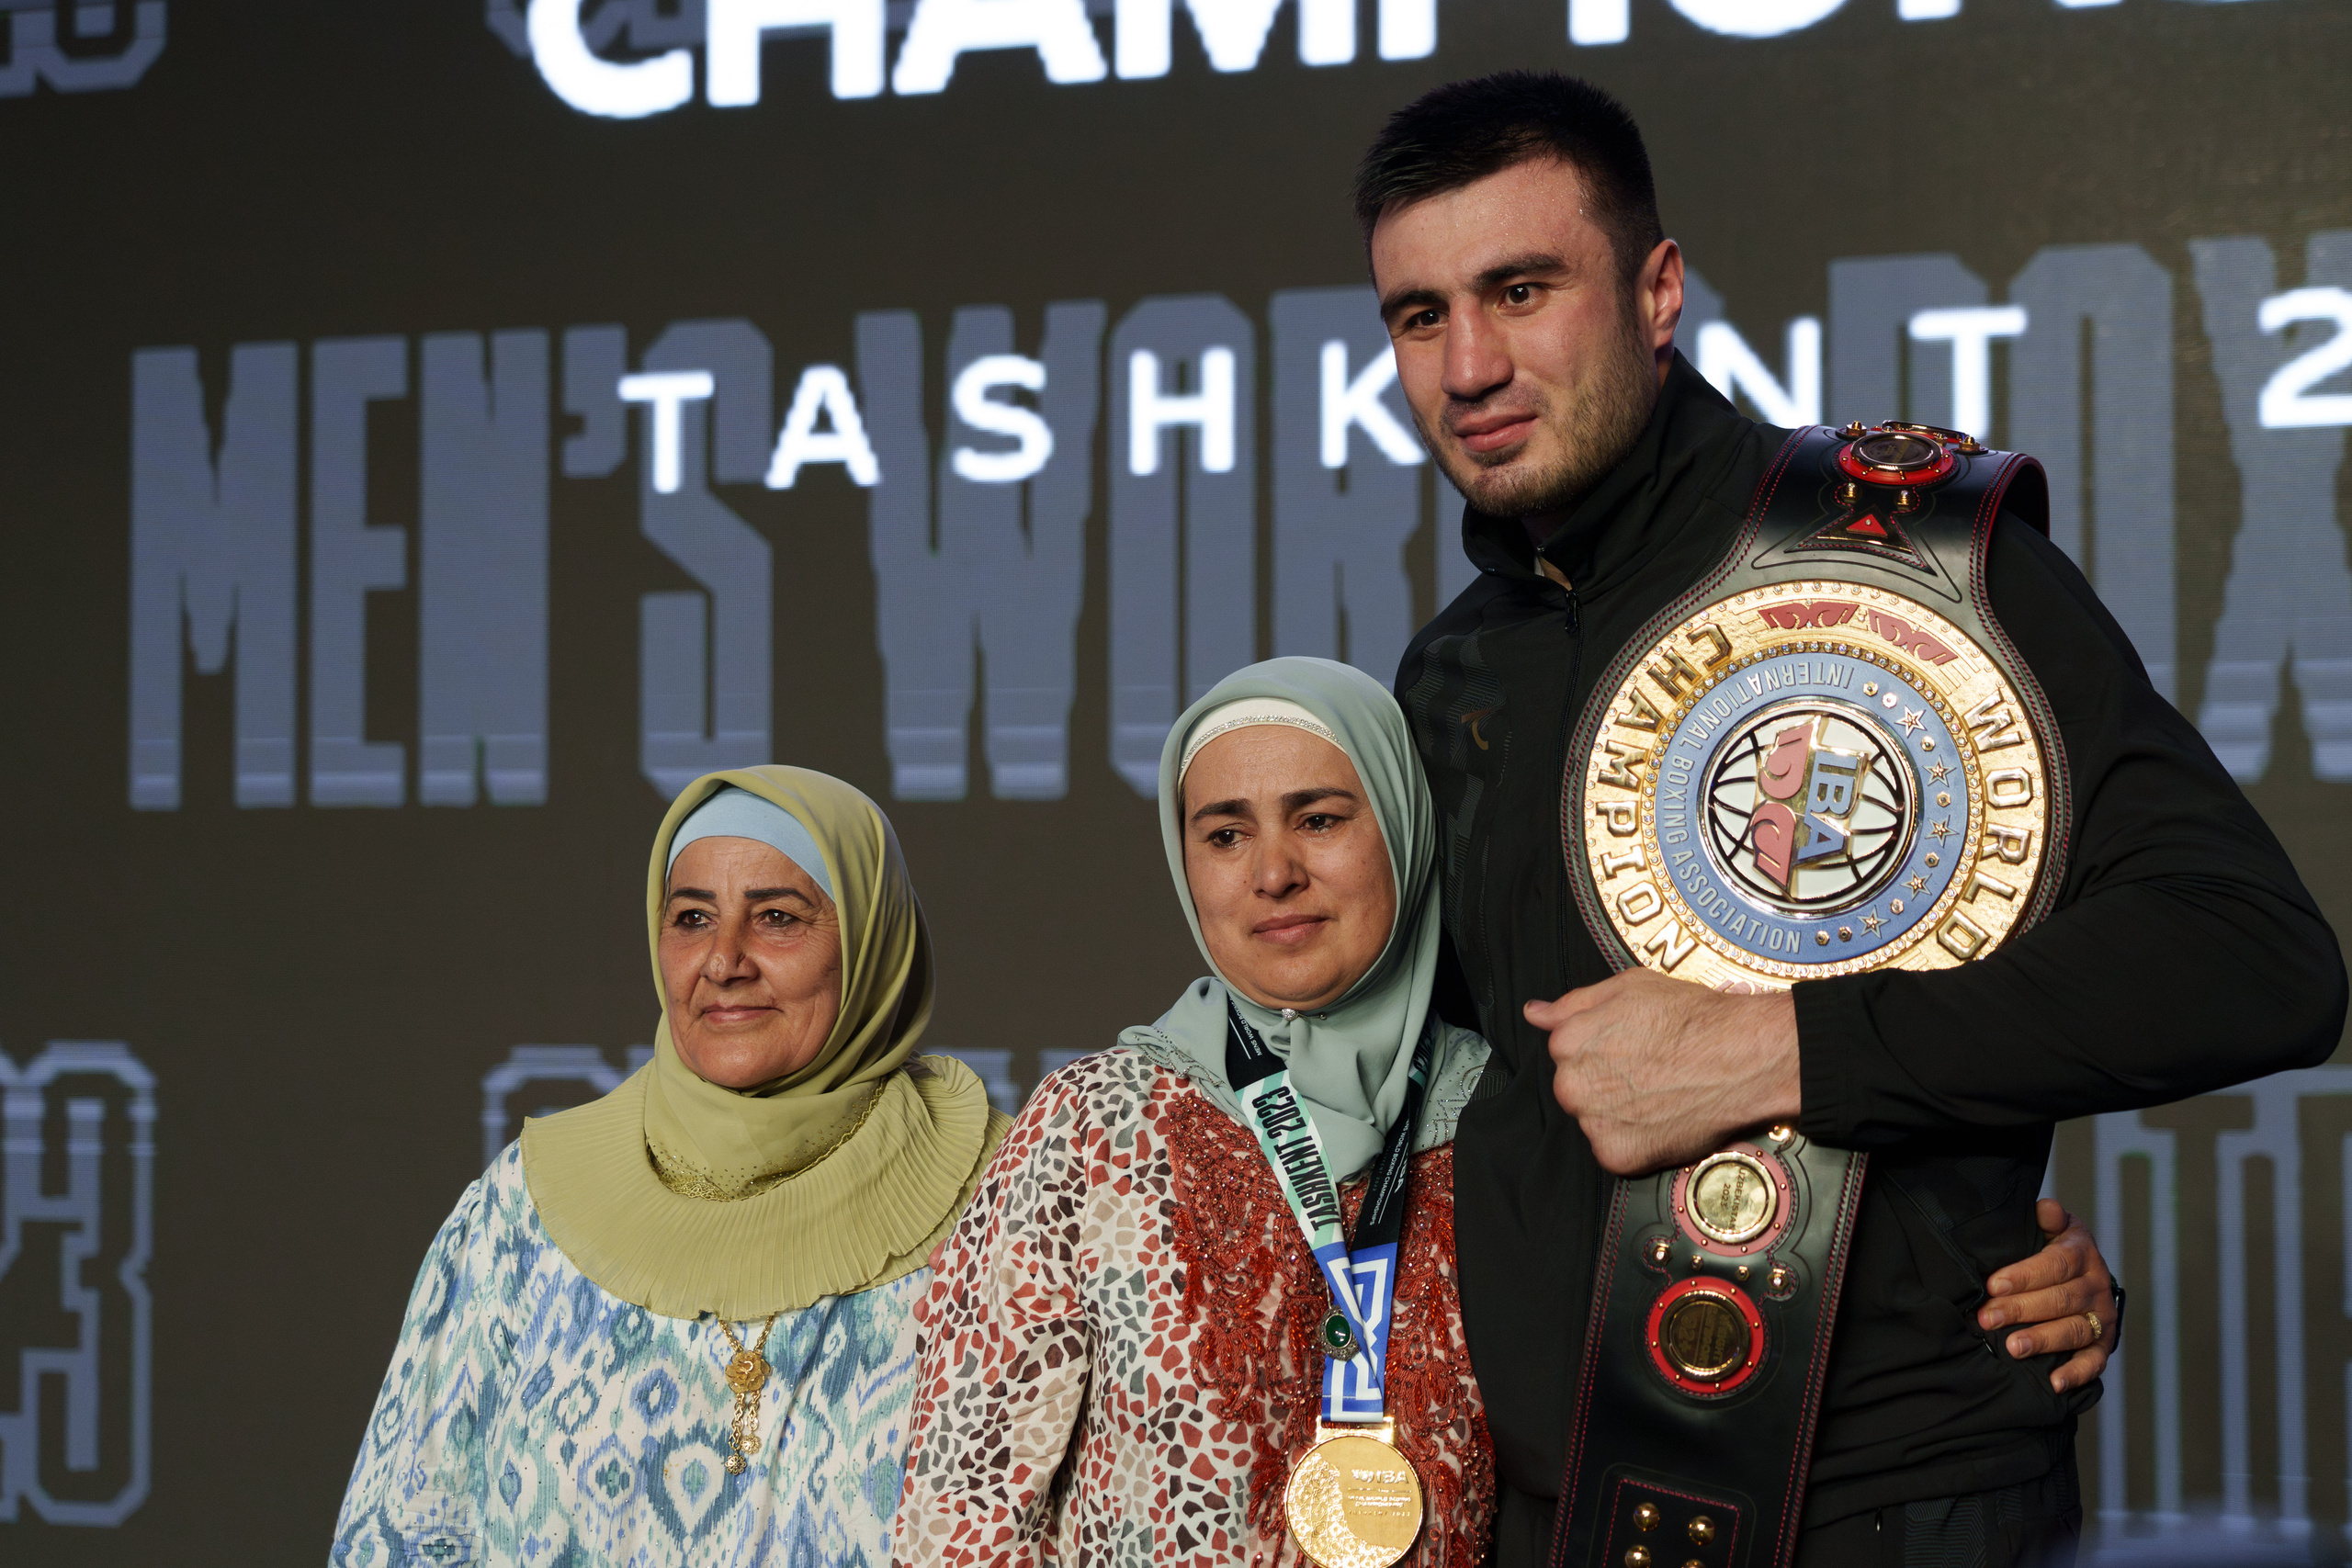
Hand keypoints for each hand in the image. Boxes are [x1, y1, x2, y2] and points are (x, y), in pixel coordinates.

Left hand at [1527, 969, 1800, 1175]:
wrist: (1742, 1057)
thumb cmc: (1690, 1016)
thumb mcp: (1628, 987)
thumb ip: (1573, 1003)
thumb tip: (1532, 1013)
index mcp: (1566, 1043)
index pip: (1566, 1050)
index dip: (1602, 1047)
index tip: (1632, 1046)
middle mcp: (1571, 1086)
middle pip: (1575, 1088)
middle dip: (1603, 1082)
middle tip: (1648, 1073)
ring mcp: (1593, 1124)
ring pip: (1594, 1120)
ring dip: (1616, 1113)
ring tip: (1660, 1096)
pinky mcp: (1617, 1156)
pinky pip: (1614, 1150)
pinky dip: (1634, 1141)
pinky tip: (1662, 1121)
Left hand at [1976, 1199, 2118, 1392]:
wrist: (2082, 1273)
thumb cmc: (2052, 1247)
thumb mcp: (2051, 1226)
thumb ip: (2047, 1217)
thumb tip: (2045, 1208)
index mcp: (2081, 1252)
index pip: (2055, 1264)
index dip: (2024, 1275)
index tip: (1993, 1285)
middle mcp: (2097, 1285)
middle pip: (2060, 1299)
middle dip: (2021, 1309)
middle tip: (1988, 1318)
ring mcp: (2102, 1317)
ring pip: (2074, 1330)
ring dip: (2043, 1340)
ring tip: (2013, 1348)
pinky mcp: (2104, 1344)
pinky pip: (2094, 1362)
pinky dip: (2077, 1374)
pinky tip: (2055, 1383)